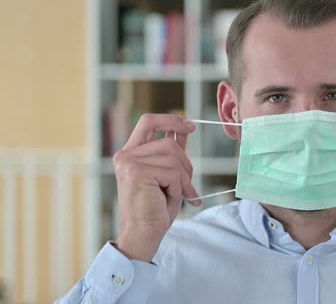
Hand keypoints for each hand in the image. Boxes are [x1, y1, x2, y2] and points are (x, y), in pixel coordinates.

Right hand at [113, 114, 199, 261]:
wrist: (143, 235)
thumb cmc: (155, 210)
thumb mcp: (168, 176)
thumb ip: (172, 153)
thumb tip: (183, 130)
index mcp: (130, 154)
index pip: (148, 122)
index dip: (171, 120)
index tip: (190, 126)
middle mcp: (125, 155)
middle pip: (169, 142)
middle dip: (185, 164)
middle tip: (185, 186)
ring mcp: (129, 163)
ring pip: (173, 157)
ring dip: (183, 179)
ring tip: (176, 194)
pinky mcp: (137, 172)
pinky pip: (172, 172)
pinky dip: (178, 187)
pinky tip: (169, 198)